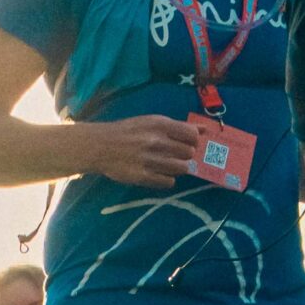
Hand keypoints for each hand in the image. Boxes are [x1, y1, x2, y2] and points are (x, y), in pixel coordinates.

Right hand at [86, 115, 207, 188]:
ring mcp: (150, 160)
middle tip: (173, 154)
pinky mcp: (143, 177)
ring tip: (165, 164)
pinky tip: (157, 173)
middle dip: (184, 154)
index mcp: (159, 125)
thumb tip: (205, 130)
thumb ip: (178, 126)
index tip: (185, 142)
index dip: (192, 140)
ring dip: (177, 167)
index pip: (192, 134)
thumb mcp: (151, 122)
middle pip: (189, 153)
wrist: (100, 146)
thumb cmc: (127, 131)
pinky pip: (169, 182)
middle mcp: (156, 142)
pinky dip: (166, 179)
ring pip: (182, 168)